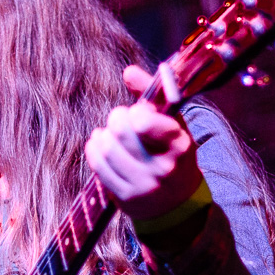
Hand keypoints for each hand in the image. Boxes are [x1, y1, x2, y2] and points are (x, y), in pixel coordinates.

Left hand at [85, 65, 203, 220]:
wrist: (176, 203)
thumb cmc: (172, 153)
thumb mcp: (173, 125)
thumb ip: (152, 96)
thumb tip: (129, 71)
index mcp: (180, 145)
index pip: (144, 122)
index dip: (135, 113)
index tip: (137, 113)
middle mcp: (164, 168)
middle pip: (122, 131)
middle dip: (117, 119)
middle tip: (120, 119)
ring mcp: (144, 185)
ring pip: (107, 149)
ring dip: (103, 134)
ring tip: (109, 133)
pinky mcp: (126, 198)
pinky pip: (98, 166)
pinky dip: (94, 149)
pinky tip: (100, 144)